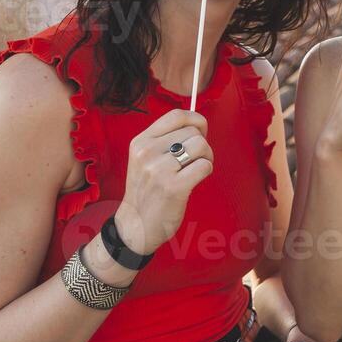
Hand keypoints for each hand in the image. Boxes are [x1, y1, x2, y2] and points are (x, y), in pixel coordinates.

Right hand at [114, 109, 213, 252]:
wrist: (135, 226)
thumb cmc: (148, 190)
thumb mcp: (146, 159)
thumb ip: (166, 140)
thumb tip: (199, 124)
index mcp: (140, 142)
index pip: (176, 115)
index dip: (196, 121)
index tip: (200, 133)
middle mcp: (147, 152)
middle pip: (193, 132)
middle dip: (202, 145)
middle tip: (193, 162)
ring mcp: (159, 170)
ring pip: (201, 146)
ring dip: (206, 158)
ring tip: (193, 171)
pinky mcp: (173, 187)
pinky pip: (205, 166)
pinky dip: (206, 172)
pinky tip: (193, 181)